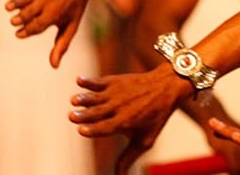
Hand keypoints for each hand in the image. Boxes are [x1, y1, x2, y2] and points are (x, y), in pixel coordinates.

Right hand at [4, 0, 97, 67]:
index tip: (19, 34)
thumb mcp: (71, 26)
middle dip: (20, 18)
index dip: (27, 31)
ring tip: (8, 7)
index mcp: (54, 16)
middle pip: (28, 14)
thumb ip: (61, 45)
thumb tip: (54, 66)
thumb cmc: (74, 6)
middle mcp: (45, 3)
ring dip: (15, 2)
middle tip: (15, 22)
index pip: (37, 26)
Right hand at [69, 70, 188, 173]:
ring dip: (84, 98)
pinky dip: (89, 81)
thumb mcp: (145, 140)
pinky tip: (79, 80)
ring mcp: (116, 93)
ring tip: (74, 100)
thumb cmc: (155, 117)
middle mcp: (119, 107)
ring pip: (96, 97)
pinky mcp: (115, 81)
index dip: (94, 129)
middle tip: (72, 116)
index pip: (107, 127)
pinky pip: (100, 81)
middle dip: (85, 115)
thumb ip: (128, 158)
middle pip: (98, 112)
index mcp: (126, 122)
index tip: (81, 130)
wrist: (167, 87)